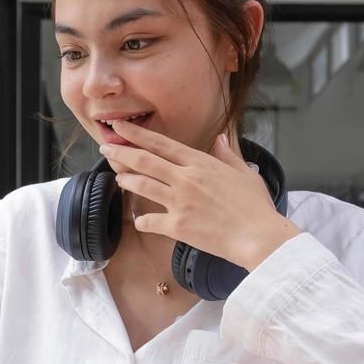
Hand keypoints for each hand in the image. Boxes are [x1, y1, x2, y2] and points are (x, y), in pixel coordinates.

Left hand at [101, 120, 300, 272]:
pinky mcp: (177, 226)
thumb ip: (227, 154)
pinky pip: (148, 221)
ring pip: (142, 185)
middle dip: (120, 152)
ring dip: (126, 180)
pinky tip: (141, 220)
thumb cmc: (255, 206)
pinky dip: (141, 220)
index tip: (120, 127)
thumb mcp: (244, 172)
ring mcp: (179, 202)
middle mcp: (186, 179)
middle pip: (144, 160)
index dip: (136, 134)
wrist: (259, 236)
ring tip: (118, 177)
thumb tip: (221, 137)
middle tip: (105, 147)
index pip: (161, 144)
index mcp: (200, 163)